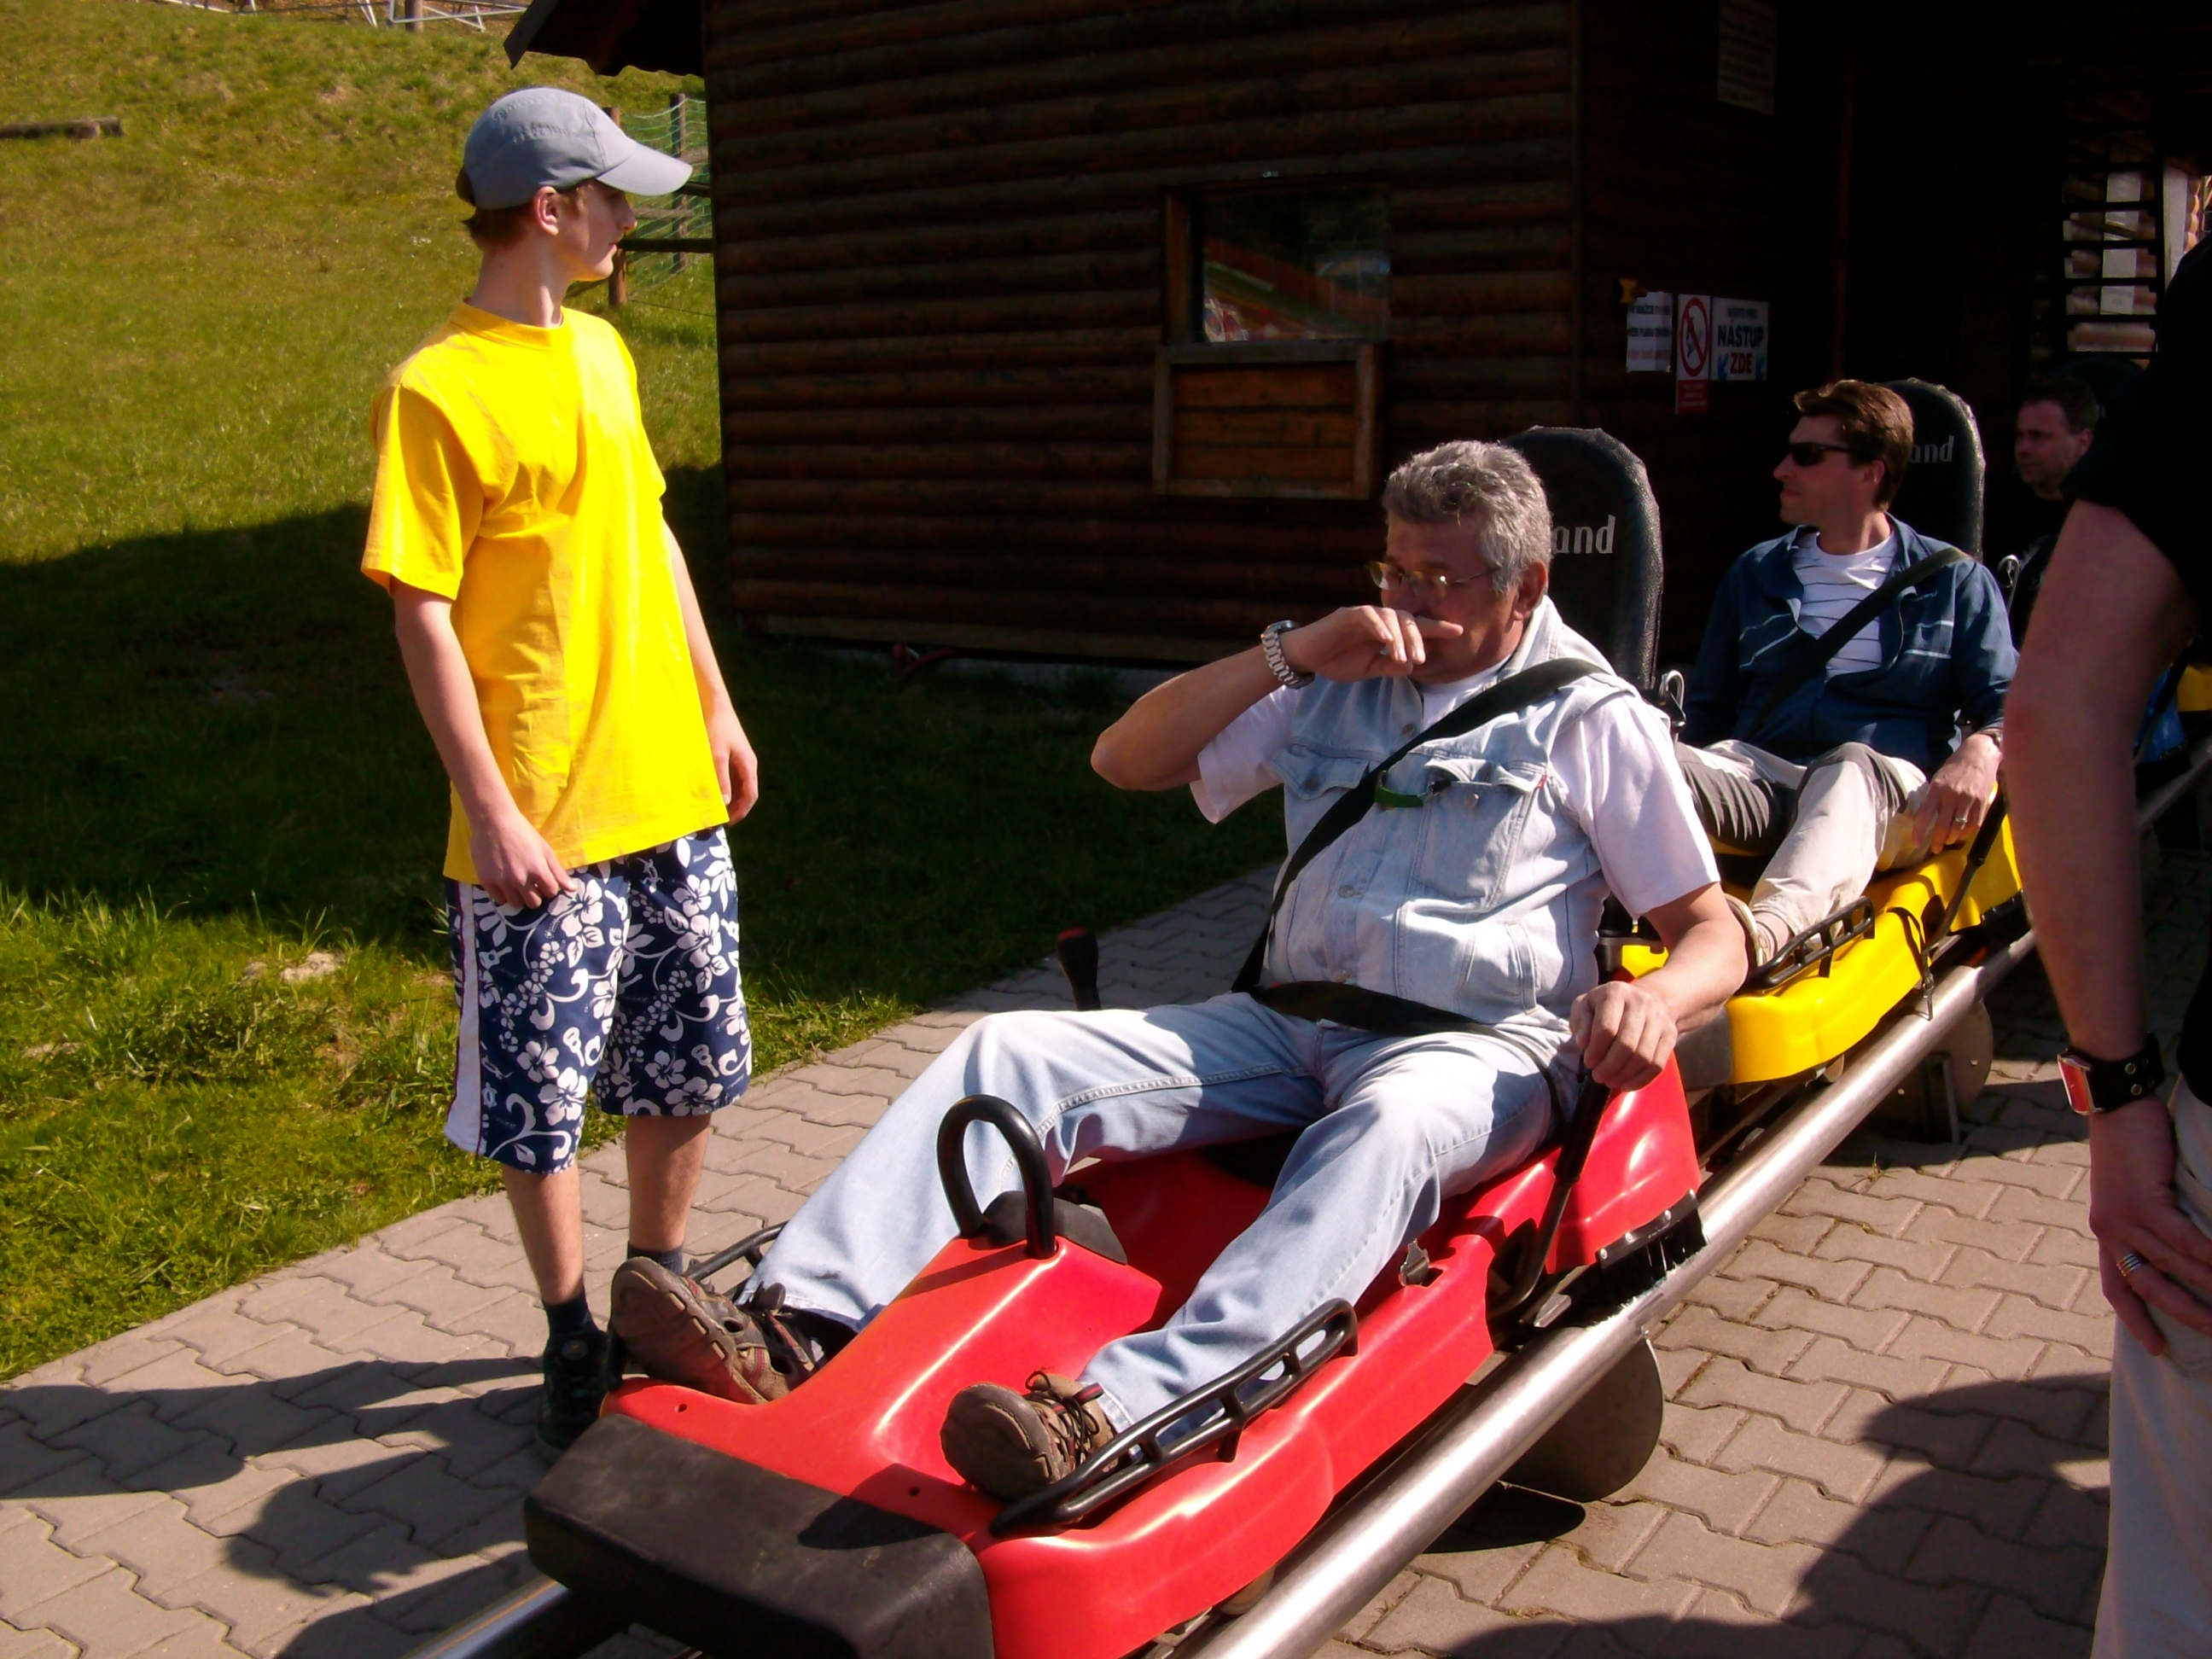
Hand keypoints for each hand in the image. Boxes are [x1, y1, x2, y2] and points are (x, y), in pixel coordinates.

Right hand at [469, 808, 575, 909]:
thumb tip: (572, 889)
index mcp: (538, 870)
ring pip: (516, 904)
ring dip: (520, 897)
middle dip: (535, 895)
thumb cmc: (522, 832)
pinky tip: (504, 884)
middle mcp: (521, 879)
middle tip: (530, 885)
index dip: (549, 887)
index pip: (551, 892)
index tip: (543, 880)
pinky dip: (504, 895)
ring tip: (517, 885)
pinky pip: (499, 899)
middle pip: (534, 903)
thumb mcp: (544, 849)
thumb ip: (557, 871)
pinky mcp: (487, 881)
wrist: (493, 821)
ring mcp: (503, 881)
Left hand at [708, 703, 759, 821]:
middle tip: (720, 818)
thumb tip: (725, 803)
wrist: (715, 706)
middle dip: (736, 807)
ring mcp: (740, 759)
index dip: (741, 811)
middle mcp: (747, 764)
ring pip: (738, 785)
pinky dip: (725, 786)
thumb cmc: (716, 729)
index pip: (751, 795)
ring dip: (730, 797)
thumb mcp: (716, 756)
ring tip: (716, 807)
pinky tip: (713, 790)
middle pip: (746, 792)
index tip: (728, 822)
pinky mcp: (732, 754)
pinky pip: (731, 776)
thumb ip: (721, 779)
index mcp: (748, 765)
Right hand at [1280, 606, 1463, 682]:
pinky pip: (1368, 616)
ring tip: (1403, 656)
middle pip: (1407, 618)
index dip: (1436, 627)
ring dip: (1400, 637)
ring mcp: (1363, 614)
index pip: (1415, 626)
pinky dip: (1380, 627)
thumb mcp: (1369, 670)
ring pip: (1390, 616)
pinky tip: (1386, 641)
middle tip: (1422, 658)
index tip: (1459, 631)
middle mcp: (1379, 619)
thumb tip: (1411, 665)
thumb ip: (1390, 666)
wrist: (1307, 657)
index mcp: (1386, 631)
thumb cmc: (1337, 660)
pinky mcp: (1347, 615)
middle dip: (1418, 637)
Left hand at [1569, 979, 1679, 1090]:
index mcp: (1615, 993)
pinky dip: (1641, 1079)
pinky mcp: (1670, 1034)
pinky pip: (1658, 1063)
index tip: (1588, 1063)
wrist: (1644, 999)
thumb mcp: (1585, 1006)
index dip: (1596, 1050)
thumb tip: (1583, 1043)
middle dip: (1610, 1066)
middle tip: (1598, 1077)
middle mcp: (1641, 1003)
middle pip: (1627, 1044)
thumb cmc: (1606, 1007)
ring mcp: (1659, 1019)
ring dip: (1624, 1075)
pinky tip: (1627, 1085)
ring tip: (1611, 1081)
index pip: (1606, 1028)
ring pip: (1643, 1056)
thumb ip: (1581, 1022)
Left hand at [1912, 731, 2000, 851]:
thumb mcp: (1937, 779)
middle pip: (1943, 825)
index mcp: (1937, 789)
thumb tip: (1921, 818)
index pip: (1925, 814)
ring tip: (1948, 841)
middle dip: (1937, 841)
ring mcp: (1969, 800)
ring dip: (1952, 839)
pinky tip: (1961, 835)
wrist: (1979, 755)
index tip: (1916, 843)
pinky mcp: (1983, 803)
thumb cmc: (1954, 768)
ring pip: (1958, 828)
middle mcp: (1952, 795)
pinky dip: (1966, 833)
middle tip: (1934, 848)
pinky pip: (1974, 825)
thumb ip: (1931, 797)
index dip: (1919, 832)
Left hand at [2090, 1097, 2211, 1352]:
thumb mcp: (2134, 1191)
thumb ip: (2148, 1224)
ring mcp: (2123, 1218)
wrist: (2117, 1107)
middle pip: (2148, 1287)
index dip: (2136, 1320)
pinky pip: (2183, 1239)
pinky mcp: (2143, 1201)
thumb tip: (2180, 1251)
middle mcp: (2109, 1231)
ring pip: (2173, 1265)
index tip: (2156, 1350)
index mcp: (2105, 1232)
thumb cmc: (2131, 1146)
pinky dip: (2210, 1256)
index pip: (2116, 1287)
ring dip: (2209, 1286)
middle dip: (2183, 1314)